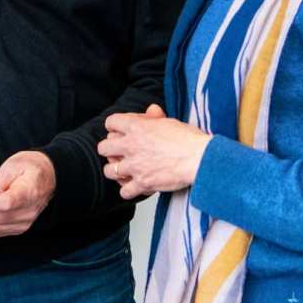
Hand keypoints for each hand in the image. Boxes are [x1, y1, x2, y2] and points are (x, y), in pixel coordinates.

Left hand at [97, 104, 211, 198]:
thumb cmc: (188, 139)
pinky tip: (136, 186)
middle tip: (119, 152)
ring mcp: (135, 166)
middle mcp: (131, 146)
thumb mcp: (169, 121)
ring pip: (109, 171)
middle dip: (109, 150)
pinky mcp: (143, 183)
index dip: (114, 127)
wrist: (199, 158)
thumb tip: (151, 111)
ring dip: (116, 171)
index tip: (120, 131)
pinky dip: (129, 190)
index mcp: (136, 127)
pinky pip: (124, 191)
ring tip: (125, 170)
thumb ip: (155, 117)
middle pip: (104, 148)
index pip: (111, 123)